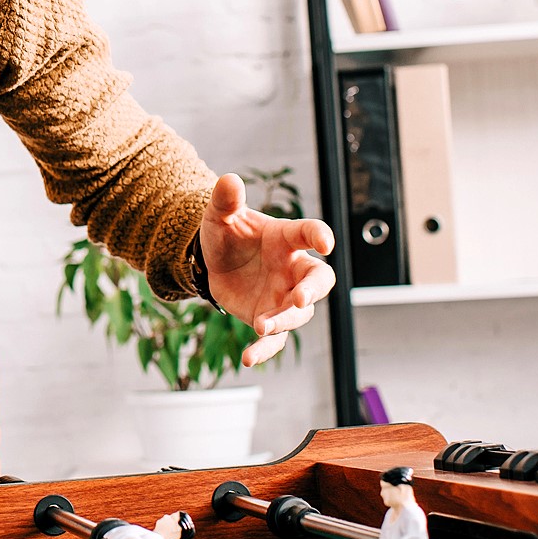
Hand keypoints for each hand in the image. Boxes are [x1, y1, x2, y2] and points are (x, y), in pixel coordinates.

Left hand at [199, 173, 335, 366]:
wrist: (212, 262)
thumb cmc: (227, 235)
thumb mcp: (220, 216)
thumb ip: (226, 200)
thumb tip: (228, 179)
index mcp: (287, 239)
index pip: (311, 234)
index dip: (320, 237)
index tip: (325, 242)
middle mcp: (292, 269)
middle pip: (318, 281)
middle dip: (313, 291)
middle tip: (300, 298)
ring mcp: (283, 297)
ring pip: (298, 314)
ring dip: (283, 321)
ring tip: (262, 326)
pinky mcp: (268, 318)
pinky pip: (275, 339)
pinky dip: (265, 350)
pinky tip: (248, 358)